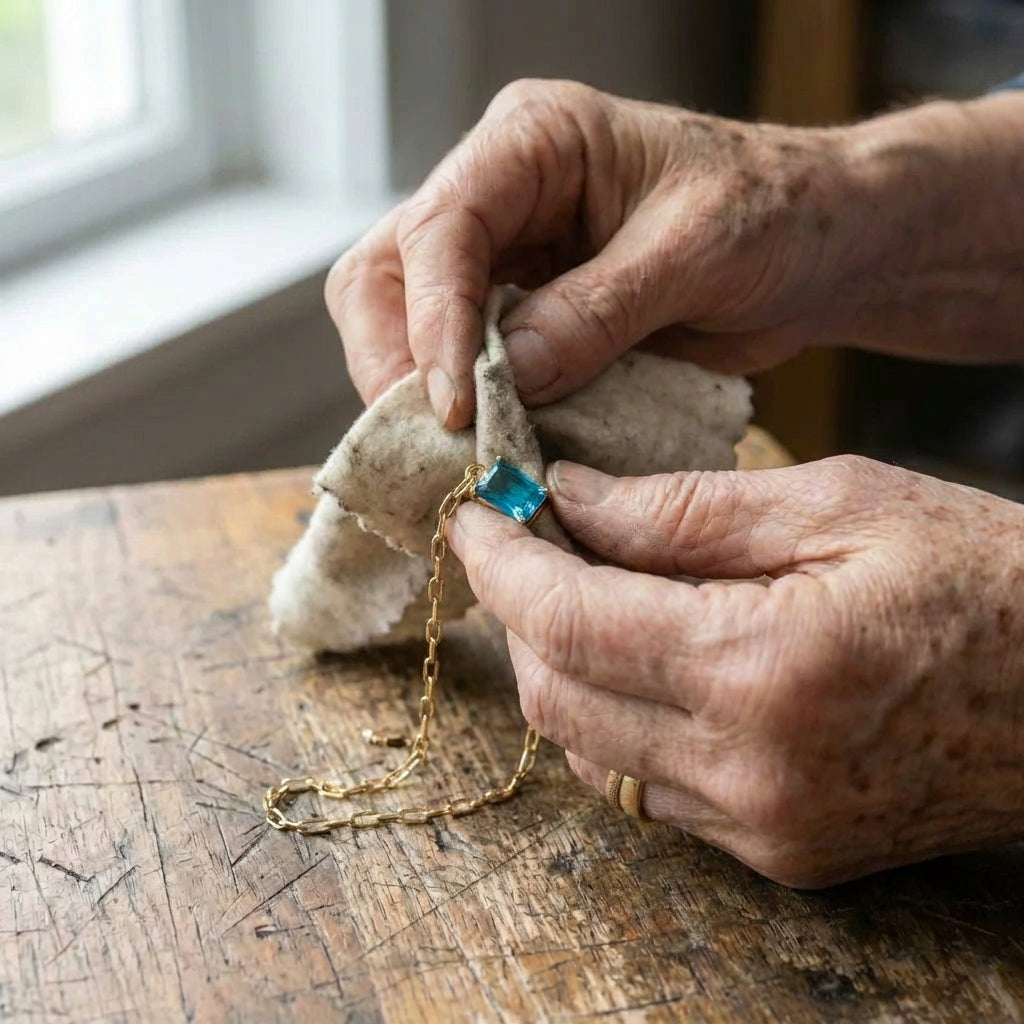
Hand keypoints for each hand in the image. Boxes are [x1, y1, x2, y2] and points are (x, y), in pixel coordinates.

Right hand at [326, 80, 1023, 428]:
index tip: (454, 405)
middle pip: (387, 276)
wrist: (817, 246)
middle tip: (436, 444)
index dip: (434, 321)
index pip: (441, 228)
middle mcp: (500, 196)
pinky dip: (467, 414)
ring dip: (420, 396)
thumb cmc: (775, 214)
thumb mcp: (696, 250)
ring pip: (405, 326)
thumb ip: (598, 311)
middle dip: (399, 364)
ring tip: (458, 457)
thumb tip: (509, 379)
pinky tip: (489, 451)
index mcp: (534, 141)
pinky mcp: (521, 318)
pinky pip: (463, 367)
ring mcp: (504, 260)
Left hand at [447, 455, 1023, 886]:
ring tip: (576, 588)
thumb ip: (683, 509)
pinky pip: (646, 787)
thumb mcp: (837, 502)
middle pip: (556, 695)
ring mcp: (762, 827)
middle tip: (521, 540)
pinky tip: (638, 656)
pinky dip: (614, 717)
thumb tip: (569, 496)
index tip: (473, 512)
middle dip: (516, 612)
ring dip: (558, 665)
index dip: (501, 562)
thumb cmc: (981, 575)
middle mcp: (749, 771)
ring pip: (588, 750)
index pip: (568, 620)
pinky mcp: (779, 852)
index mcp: (765, 669)